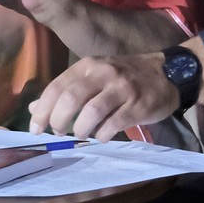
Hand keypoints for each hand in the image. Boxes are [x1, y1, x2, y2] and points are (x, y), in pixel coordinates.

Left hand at [28, 53, 178, 139]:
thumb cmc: (125, 78)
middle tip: (58, 133)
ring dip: (81, 129)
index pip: (56, 87)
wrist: (168, 74)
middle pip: (71, 98)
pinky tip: (102, 136)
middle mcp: (103, 73)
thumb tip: (35, 109)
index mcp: (88, 66)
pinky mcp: (138, 105)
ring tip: (82, 134)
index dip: (42, 110)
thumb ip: (66, 91)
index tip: (36, 128)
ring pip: (92, 112)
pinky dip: (103, 135)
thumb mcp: (93, 77)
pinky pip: (113, 124)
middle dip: (58, 121)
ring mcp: (122, 88)